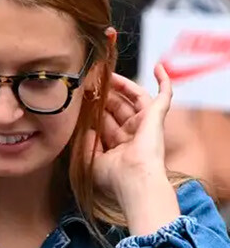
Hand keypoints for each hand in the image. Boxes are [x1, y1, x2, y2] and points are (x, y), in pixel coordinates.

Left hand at [89, 67, 171, 195]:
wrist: (133, 179)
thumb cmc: (114, 176)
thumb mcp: (92, 159)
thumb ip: (86, 143)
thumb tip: (85, 128)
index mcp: (119, 145)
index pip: (106, 122)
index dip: (95, 109)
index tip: (83, 98)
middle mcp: (133, 133)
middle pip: (118, 107)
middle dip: (104, 95)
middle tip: (90, 82)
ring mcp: (146, 124)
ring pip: (134, 98)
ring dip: (122, 85)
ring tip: (106, 74)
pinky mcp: (156, 116)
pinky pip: (164, 95)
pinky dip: (164, 81)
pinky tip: (158, 67)